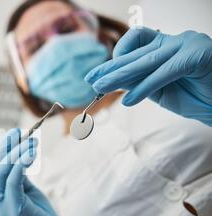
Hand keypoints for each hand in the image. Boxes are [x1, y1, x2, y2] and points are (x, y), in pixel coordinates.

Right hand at [0, 128, 89, 215]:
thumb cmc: (41, 214)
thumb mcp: (27, 190)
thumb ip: (18, 175)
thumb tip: (17, 153)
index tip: (13, 134)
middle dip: (4, 147)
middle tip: (18, 132)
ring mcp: (2, 207)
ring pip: (2, 173)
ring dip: (16, 154)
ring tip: (31, 143)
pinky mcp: (14, 210)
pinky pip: (12, 182)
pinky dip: (20, 166)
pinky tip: (30, 155)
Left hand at [85, 27, 211, 126]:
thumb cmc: (198, 97)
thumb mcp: (160, 90)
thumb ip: (139, 82)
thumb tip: (112, 82)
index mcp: (168, 45)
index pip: (135, 43)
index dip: (116, 57)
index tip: (100, 75)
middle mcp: (178, 40)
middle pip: (136, 52)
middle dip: (111, 68)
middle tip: (91, 80)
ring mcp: (189, 45)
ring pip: (146, 60)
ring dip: (120, 76)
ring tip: (102, 89)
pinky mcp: (198, 56)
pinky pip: (164, 72)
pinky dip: (144, 87)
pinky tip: (128, 101)